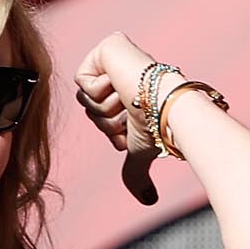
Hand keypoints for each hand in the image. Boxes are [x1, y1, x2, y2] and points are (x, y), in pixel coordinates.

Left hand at [73, 30, 171, 204]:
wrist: (167, 108)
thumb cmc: (159, 129)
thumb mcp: (140, 151)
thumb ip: (136, 174)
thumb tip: (149, 201)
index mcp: (129, 91)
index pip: (99, 118)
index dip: (111, 131)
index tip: (133, 127)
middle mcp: (122, 71)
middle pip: (88, 108)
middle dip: (107, 120)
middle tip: (132, 113)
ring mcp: (115, 57)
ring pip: (84, 97)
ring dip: (106, 108)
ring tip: (130, 98)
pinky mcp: (108, 46)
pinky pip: (82, 80)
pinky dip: (101, 91)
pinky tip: (123, 83)